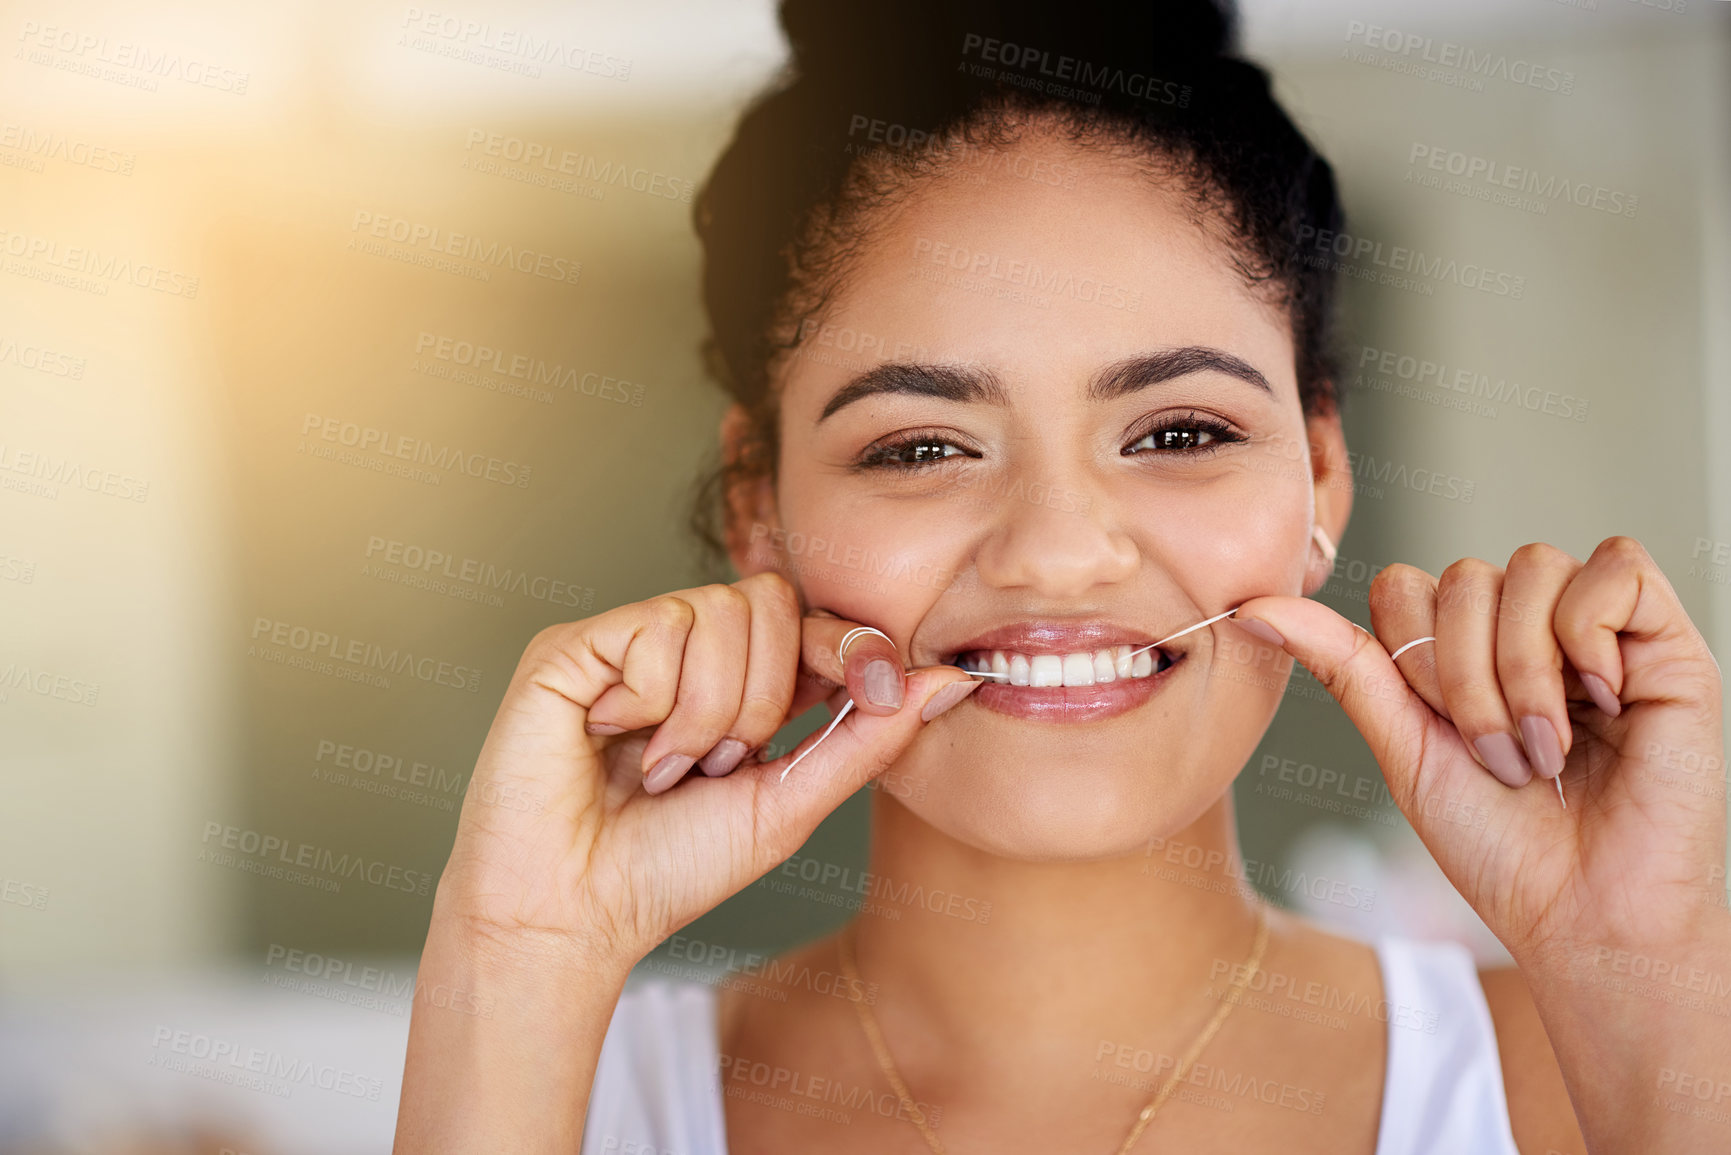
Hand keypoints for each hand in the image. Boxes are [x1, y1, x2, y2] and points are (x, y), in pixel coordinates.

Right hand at [431, 571, 979, 966]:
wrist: (574, 914)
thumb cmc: (669, 868)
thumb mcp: (791, 803)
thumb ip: (868, 738)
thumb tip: (952, 682)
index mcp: (738, 682)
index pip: (809, 619)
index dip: (849, 644)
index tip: (876, 689)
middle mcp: (682, 649)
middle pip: (770, 601)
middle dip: (766, 697)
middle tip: (720, 765)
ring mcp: (627, 641)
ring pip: (717, 615)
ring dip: (707, 714)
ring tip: (664, 767)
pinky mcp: (572, 645)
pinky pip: (654, 628)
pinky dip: (652, 703)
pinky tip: (614, 742)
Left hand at [1235, 537, 1725, 965]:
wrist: (1588, 915)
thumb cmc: (1499, 847)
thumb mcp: (1404, 750)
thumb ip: (1342, 666)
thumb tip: (1252, 609)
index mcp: (1462, 650)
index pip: (1407, 585)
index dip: (1412, 656)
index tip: (1441, 733)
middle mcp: (1526, 628)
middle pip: (1463, 576)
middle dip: (1465, 680)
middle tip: (1499, 760)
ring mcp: (1596, 630)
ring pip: (1531, 566)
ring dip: (1523, 671)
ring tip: (1545, 750)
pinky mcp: (1664, 639)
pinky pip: (1617, 566)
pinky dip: (1590, 632)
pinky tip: (1602, 699)